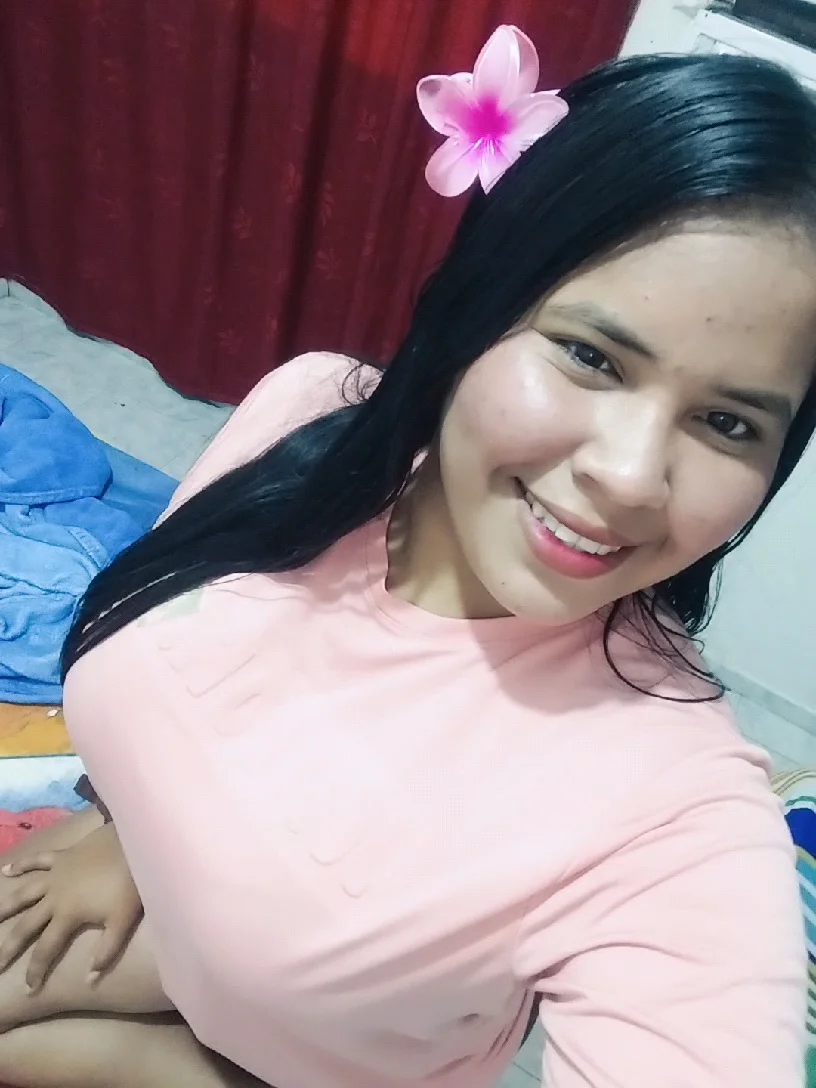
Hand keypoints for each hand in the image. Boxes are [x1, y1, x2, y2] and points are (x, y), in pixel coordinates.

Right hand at [0, 821, 142, 989]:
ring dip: (5, 906)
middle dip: (10, 946)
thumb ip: (105, 952)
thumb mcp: (123, 922)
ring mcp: (56, 874)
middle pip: (26, 925)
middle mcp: (54, 896)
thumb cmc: (130, 885)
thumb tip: (88, 980)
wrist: (135, 844)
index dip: (35, 970)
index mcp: (68, 914)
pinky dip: (22, 864)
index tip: (28, 989)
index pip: (46, 949)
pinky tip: (6, 870)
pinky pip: (38, 859)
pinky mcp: (63, 856)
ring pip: (24, 893)